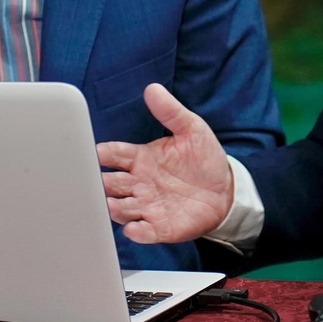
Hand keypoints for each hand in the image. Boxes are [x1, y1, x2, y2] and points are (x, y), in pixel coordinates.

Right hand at [96, 83, 233, 243]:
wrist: (226, 189)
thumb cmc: (204, 158)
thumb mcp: (191, 129)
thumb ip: (170, 112)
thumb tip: (153, 89)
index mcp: (140, 158)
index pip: (114, 154)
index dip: (103, 154)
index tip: (96, 153)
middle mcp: (139, 183)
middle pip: (109, 184)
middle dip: (101, 184)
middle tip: (97, 183)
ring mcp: (148, 206)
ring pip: (121, 209)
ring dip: (115, 208)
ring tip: (113, 204)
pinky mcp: (161, 227)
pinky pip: (144, 232)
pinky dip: (137, 232)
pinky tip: (134, 229)